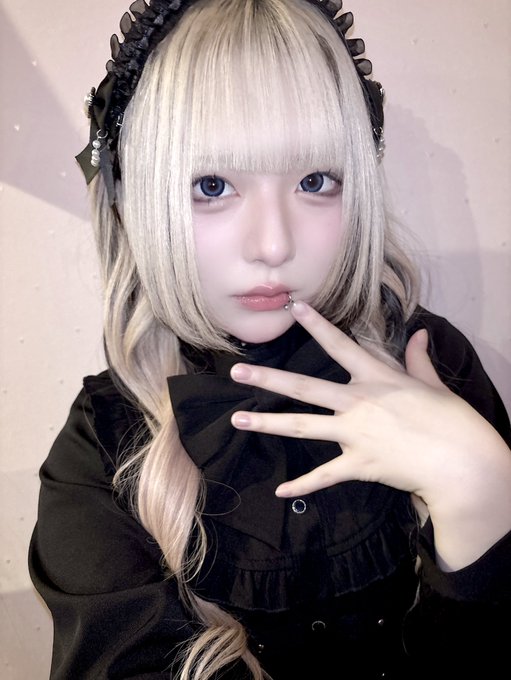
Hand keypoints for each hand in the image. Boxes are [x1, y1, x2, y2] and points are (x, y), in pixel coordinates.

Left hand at [230, 302, 510, 569]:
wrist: (463, 462)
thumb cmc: (452, 420)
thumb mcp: (433, 384)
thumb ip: (417, 359)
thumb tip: (419, 334)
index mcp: (376, 378)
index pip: (340, 346)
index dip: (316, 325)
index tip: (294, 307)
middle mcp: (357, 402)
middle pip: (304, 387)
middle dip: (267, 379)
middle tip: (236, 371)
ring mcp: (354, 434)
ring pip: (302, 426)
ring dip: (267, 424)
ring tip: (238, 421)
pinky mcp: (358, 464)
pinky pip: (323, 476)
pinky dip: (302, 485)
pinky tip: (280, 491)